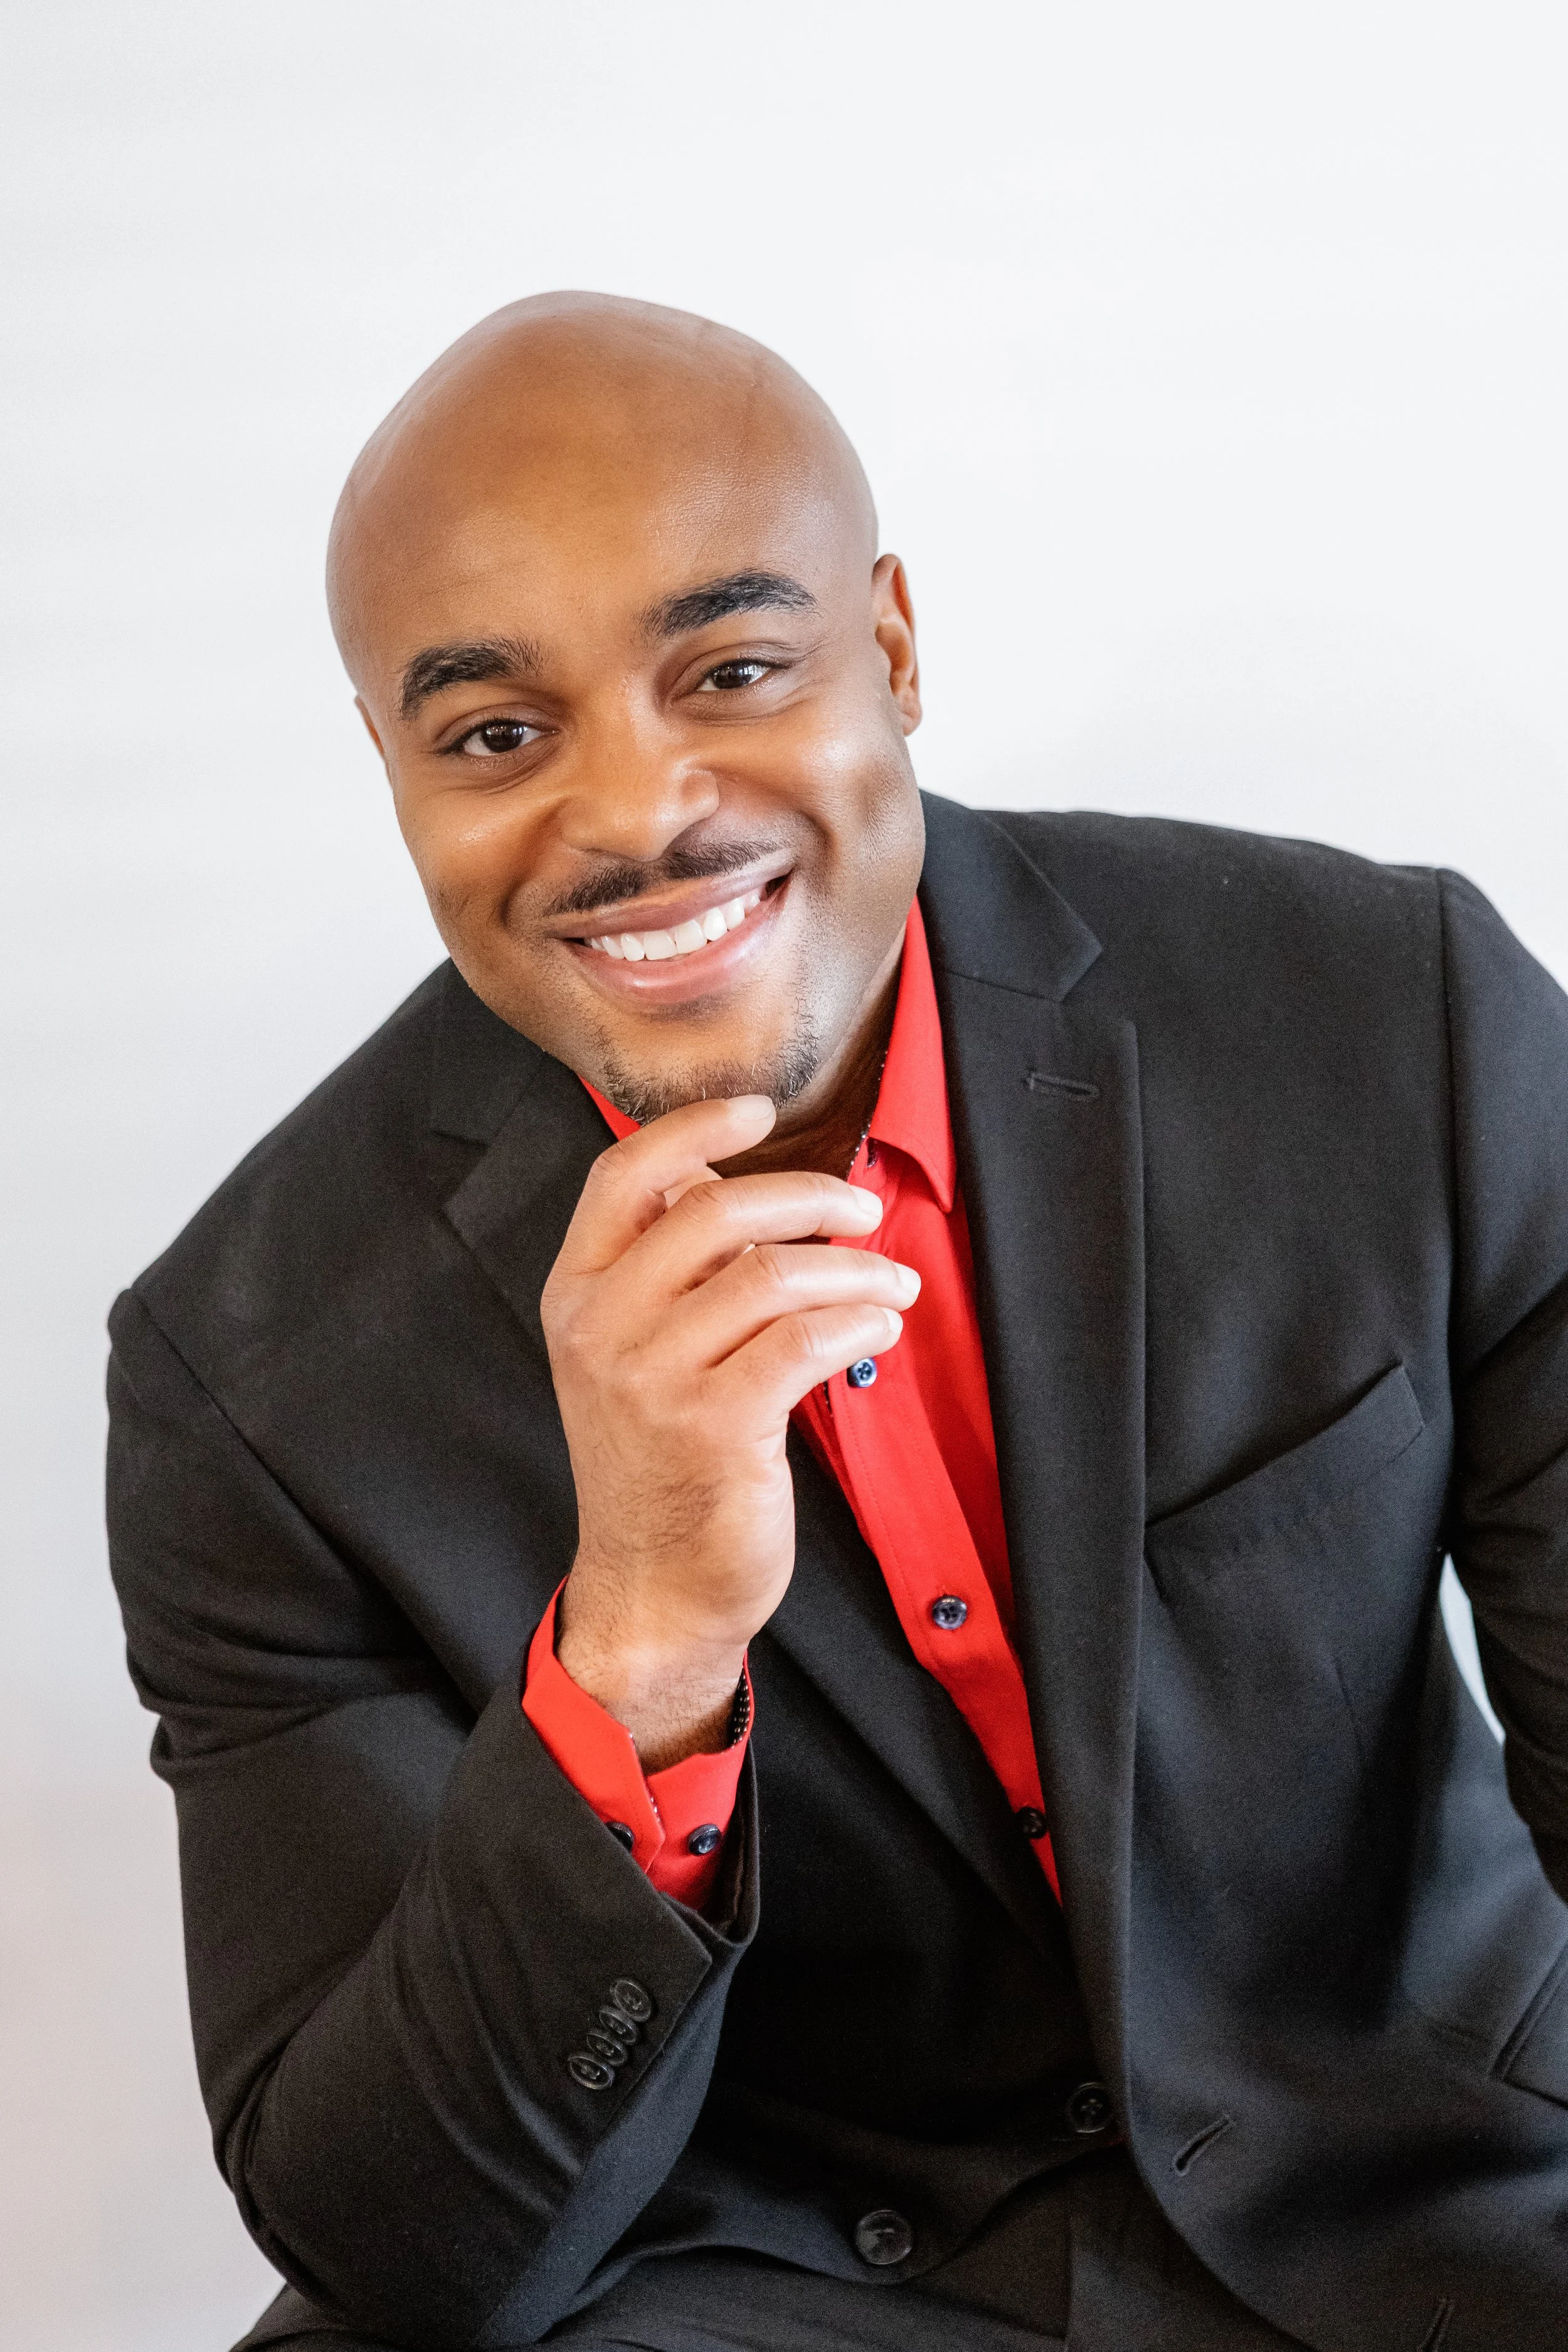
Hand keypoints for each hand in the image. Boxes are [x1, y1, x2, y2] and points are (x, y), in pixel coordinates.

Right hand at [540, 1095, 918, 1767]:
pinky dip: (857, 1321)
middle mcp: (601, 1329)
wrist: (651, 1589)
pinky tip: (879, 1327)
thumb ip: (667, 1272)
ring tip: (891, 1285)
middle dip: (809, 1198)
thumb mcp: (631, 1356)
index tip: (759, 1110)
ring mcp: (653, 1379)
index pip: (622, 1176)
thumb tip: (727, 1182)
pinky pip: (804, 1340)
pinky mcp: (714, 1428)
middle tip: (863, 1211)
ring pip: (772, 1275)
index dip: (694, 1129)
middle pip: (715, 1213)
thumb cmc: (660, 1463)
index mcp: (575, 1296)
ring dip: (853, 1270)